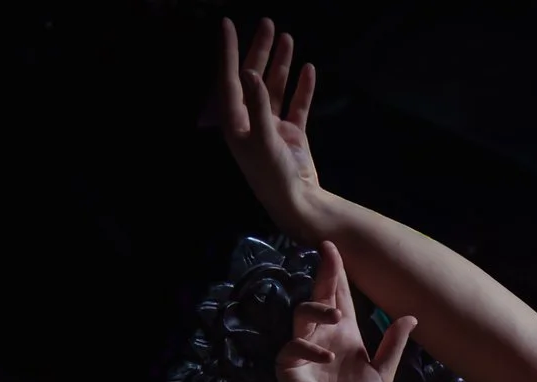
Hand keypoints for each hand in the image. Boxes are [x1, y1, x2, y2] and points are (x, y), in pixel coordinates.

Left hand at [207, 17, 322, 239]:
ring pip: (275, 87)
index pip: (229, 79)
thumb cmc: (272, 175)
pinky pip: (297, 104)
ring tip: (288, 38)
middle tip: (267, 23)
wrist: (298, 202)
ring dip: (281, 64)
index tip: (228, 25)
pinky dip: (302, 88)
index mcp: (235, 122)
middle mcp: (251, 121)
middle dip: (259, 51)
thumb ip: (257, 105)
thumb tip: (249, 72)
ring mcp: (272, 126)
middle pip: (252, 77)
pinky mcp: (292, 133)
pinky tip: (308, 70)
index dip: (227, 51)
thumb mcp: (261, 139)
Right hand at [276, 240, 415, 381]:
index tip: (334, 248)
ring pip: (303, 312)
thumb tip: (411, 316)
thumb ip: (394, 345)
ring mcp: (305, 346)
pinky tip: (327, 358)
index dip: (337, 272)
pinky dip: (310, 348)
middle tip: (328, 250)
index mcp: (345, 333)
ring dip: (319, 309)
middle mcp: (324, 333)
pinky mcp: (290, 361)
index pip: (341, 296)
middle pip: (321, 294)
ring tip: (338, 317)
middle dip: (325, 272)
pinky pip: (295, 345)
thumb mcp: (383, 374)